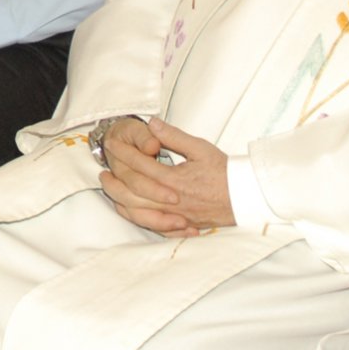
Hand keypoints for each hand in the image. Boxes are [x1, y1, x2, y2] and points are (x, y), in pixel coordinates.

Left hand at [99, 117, 235, 235]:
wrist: (245, 197)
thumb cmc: (224, 171)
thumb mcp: (200, 148)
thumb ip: (174, 136)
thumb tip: (152, 124)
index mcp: (174, 180)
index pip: (140, 165)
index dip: (123, 153)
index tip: (112, 144)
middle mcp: (171, 201)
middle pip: (132, 192)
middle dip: (114, 180)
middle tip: (103, 169)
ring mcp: (175, 216)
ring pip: (138, 212)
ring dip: (119, 199)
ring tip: (110, 187)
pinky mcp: (180, 226)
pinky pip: (151, 226)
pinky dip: (135, 218)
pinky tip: (128, 209)